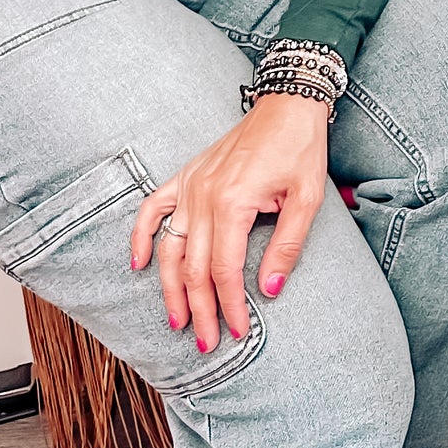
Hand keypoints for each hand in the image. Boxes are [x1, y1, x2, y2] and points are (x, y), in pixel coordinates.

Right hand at [129, 97, 330, 351]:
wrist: (287, 104)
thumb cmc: (300, 148)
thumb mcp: (307, 199)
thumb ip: (287, 247)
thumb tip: (270, 290)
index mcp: (233, 203)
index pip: (225, 270)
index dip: (230, 305)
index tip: (237, 331)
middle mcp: (204, 197)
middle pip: (193, 267)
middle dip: (200, 310)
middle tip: (207, 342)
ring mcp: (191, 185)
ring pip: (171, 247)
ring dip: (170, 288)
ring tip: (177, 319)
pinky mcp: (187, 175)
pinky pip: (154, 208)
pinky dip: (142, 236)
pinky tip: (140, 263)